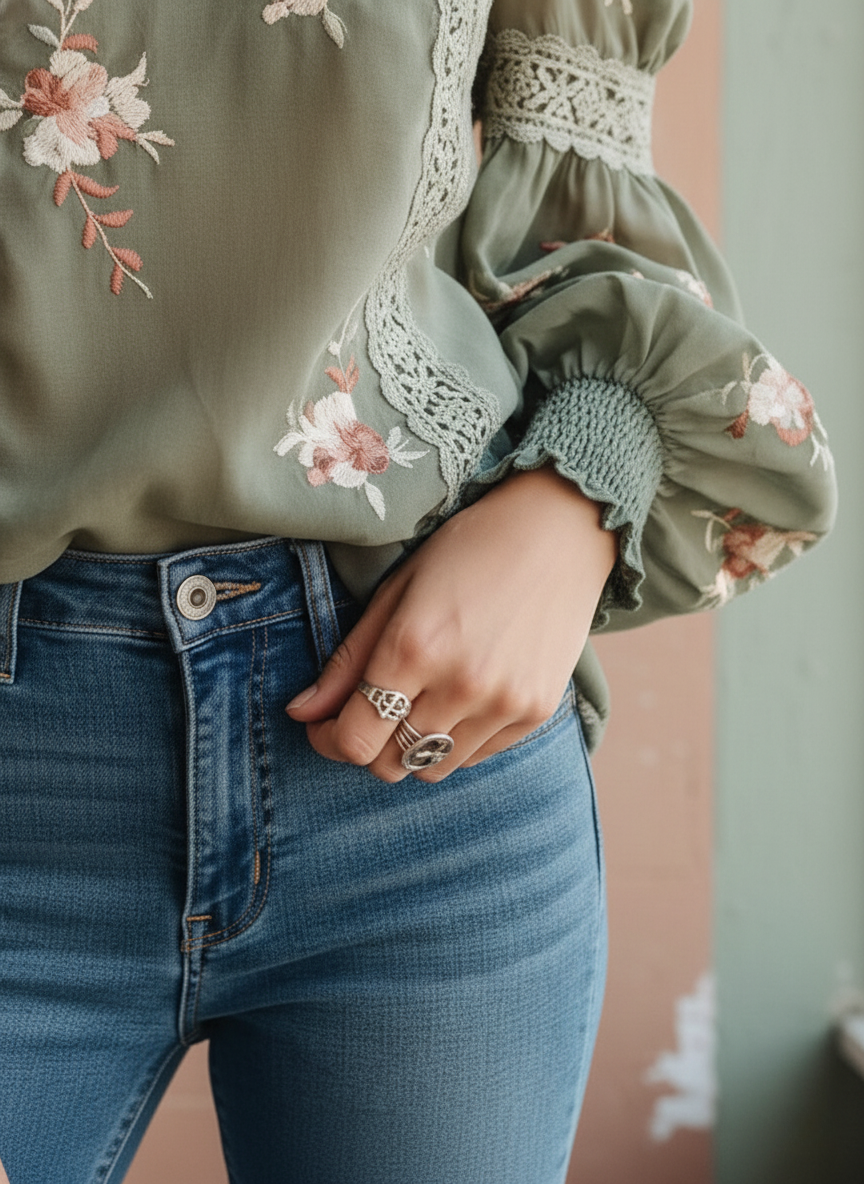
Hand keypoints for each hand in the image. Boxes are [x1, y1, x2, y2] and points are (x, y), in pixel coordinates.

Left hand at [286, 467, 616, 781]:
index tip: (326, 724)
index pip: (355, 740)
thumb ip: (348, 660)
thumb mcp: (397, 592)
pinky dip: (456, 740)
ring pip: (433, 769)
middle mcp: (461, 684)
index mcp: (414, 647)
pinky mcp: (535, 713)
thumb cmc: (468, 550)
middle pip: (390, 764)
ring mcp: (504, 703)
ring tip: (420, 699)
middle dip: (368, 746)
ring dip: (413, 746)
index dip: (329, 740)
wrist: (559, 532)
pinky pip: (476, 757)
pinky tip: (461, 696)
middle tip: (369, 712)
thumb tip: (300, 712)